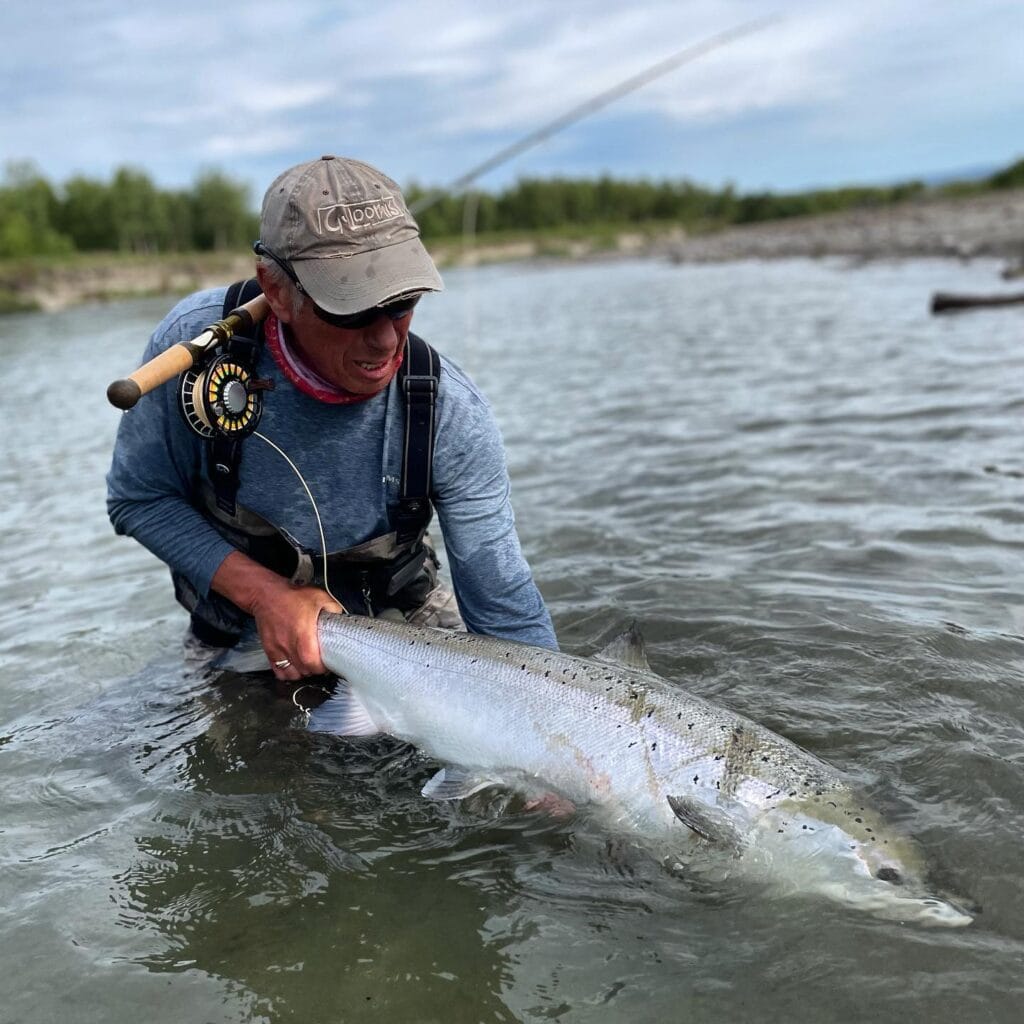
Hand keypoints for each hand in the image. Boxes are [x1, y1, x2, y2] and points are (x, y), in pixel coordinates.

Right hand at [210, 551, 343, 681]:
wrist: (267, 595)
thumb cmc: (292, 596)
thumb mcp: (319, 597)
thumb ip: (333, 608)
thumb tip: (342, 618)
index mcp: (303, 633)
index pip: (312, 662)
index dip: (321, 667)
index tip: (327, 663)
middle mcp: (289, 644)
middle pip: (303, 670)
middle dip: (314, 670)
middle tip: (320, 663)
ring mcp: (277, 649)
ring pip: (291, 673)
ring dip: (301, 672)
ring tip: (307, 666)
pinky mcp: (269, 650)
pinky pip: (278, 671)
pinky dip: (287, 673)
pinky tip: (294, 667)